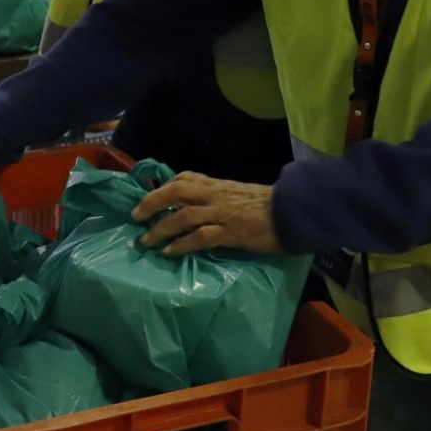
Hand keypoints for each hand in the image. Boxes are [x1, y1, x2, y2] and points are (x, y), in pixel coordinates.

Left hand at [131, 173, 285, 257]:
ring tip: (146, 241)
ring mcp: (222, 212)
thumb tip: (197, 207)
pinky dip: (181, 245)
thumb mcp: (238, 195)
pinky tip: (170, 253)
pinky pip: (200, 237)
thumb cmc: (269, 206)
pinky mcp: (231, 231)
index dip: (161, 187)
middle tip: (135, 217)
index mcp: (218, 184)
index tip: (146, 198)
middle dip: (151, 203)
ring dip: (160, 228)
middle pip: (175, 191)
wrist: (294, 212)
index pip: (184, 178)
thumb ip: (218, 198)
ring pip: (183, 216)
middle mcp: (216, 194)